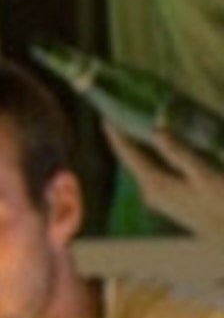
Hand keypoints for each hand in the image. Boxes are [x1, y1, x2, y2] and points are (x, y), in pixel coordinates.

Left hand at [102, 117, 223, 237]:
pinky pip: (152, 173)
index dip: (116, 135)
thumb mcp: (203, 174)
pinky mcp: (167, 201)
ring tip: (134, 126)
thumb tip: (158, 130)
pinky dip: (150, 158)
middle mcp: (150, 192)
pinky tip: (156, 149)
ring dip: (138, 148)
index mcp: (154, 184)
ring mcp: (157, 198)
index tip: (105, 117)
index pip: (128, 155)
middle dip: (125, 139)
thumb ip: (179, 153)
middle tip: (119, 115)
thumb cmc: (222, 202)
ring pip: (141, 167)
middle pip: (131, 160)